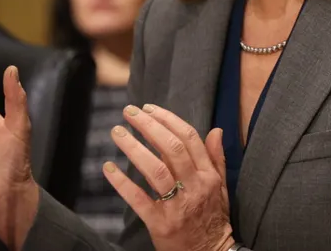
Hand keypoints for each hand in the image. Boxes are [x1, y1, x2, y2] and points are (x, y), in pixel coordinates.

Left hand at [105, 103, 235, 250]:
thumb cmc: (213, 219)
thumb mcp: (221, 188)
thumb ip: (217, 159)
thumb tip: (216, 130)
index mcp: (208, 176)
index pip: (189, 138)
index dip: (168, 119)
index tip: (149, 108)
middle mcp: (194, 187)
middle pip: (171, 148)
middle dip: (148, 126)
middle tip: (129, 112)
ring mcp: (177, 206)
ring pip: (155, 170)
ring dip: (133, 147)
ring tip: (117, 132)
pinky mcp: (161, 223)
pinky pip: (139, 199)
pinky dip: (122, 182)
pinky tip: (109, 168)